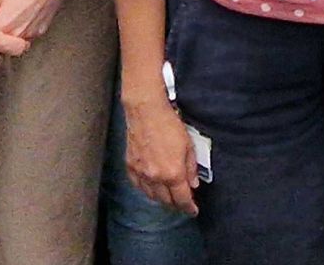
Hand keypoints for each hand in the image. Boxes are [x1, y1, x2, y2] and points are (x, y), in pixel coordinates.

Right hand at [123, 95, 199, 214]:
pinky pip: (138, 186)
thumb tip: (193, 183)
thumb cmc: (169, 125)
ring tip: (169, 196)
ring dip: (161, 199)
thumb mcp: (189, 145)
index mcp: (172, 173)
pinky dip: (147, 190)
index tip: (192, 210)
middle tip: (182, 203)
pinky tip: (152, 187)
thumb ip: (191, 167)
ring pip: (151, 196)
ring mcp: (141, 173)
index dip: (188, 207)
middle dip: (176, 204)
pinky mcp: (130, 167)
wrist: (146, 112)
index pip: (181, 199)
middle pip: (166, 201)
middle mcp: (155, 177)